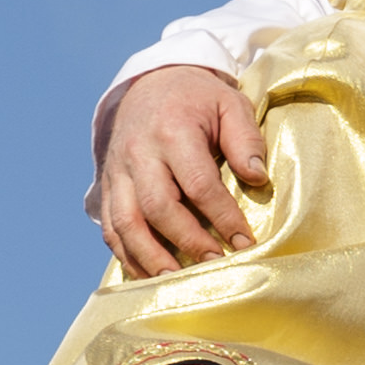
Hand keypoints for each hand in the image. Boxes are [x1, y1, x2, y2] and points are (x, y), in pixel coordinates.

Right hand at [97, 65, 269, 277]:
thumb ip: (246, 139)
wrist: (149, 83)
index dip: (222, 216)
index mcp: (172, 131)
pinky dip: (127, 254)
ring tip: (178, 281)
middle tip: (216, 263)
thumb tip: (257, 178)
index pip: (197, 183)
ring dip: (150, 256)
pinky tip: (149, 274)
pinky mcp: (107, 186)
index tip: (246, 242)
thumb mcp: (230, 104)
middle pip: (157, 207)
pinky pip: (110, 227)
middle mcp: (138, 153)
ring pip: (126, 222)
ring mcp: (117, 171)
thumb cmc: (197, 99)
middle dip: (187, 241)